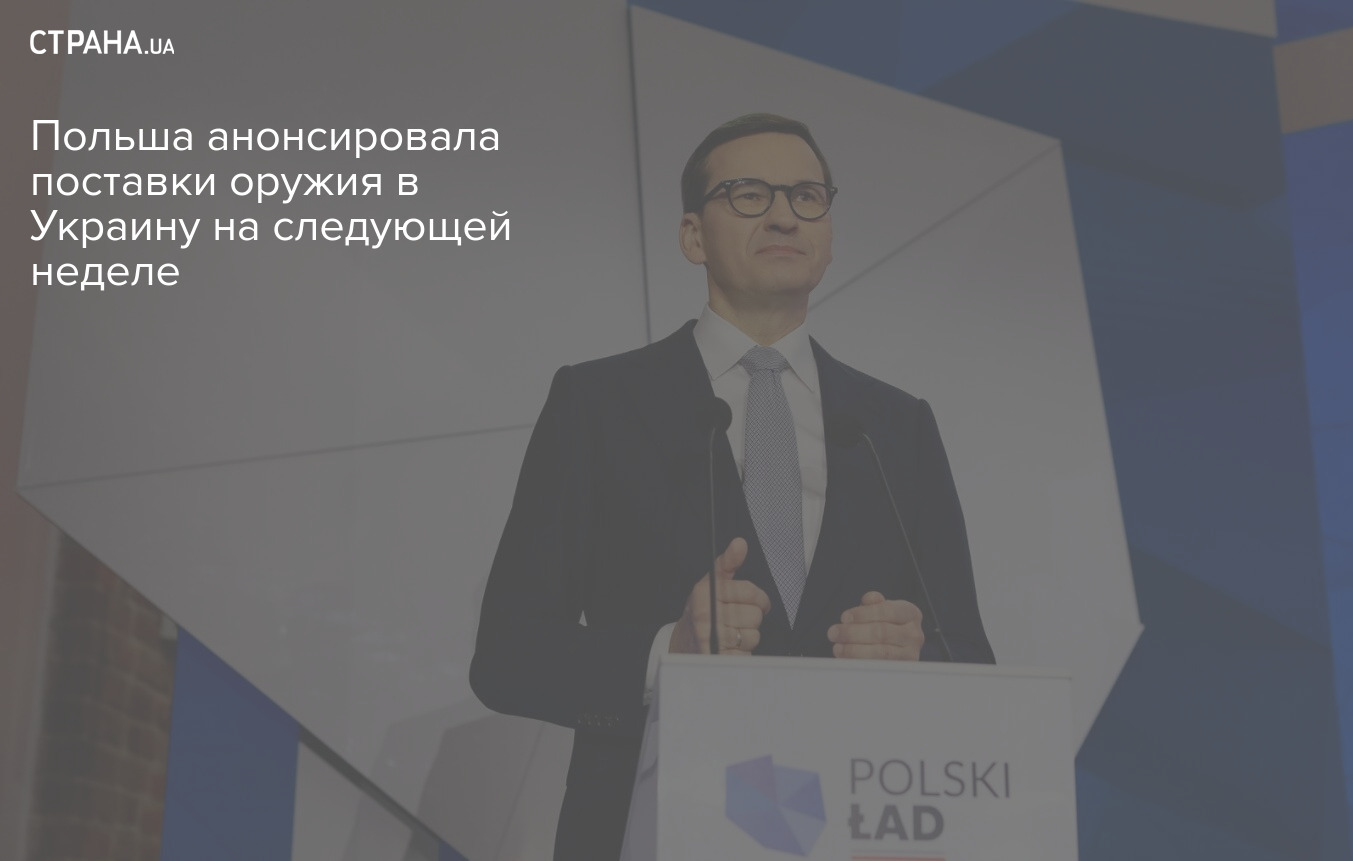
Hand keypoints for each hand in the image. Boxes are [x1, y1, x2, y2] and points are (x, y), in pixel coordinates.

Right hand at [669, 538, 769, 655]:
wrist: (683, 643)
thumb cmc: (701, 610)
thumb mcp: (711, 583)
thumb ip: (727, 563)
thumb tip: (740, 543)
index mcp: (706, 592)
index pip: (751, 593)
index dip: (761, 599)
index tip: (758, 602)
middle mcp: (705, 614)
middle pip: (755, 616)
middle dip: (752, 619)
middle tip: (739, 619)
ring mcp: (710, 637)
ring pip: (753, 636)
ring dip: (747, 638)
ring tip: (732, 633)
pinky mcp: (716, 657)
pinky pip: (746, 655)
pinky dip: (742, 653)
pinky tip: (730, 647)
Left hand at [827, 592, 923, 659]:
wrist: (897, 647)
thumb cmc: (886, 624)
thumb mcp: (881, 610)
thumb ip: (874, 604)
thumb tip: (869, 599)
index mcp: (911, 613)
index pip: (887, 611)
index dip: (863, 614)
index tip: (844, 617)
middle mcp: (915, 634)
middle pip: (881, 632)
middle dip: (853, 633)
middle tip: (834, 633)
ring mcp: (910, 654)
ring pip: (881, 652)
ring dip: (854, 650)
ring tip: (837, 647)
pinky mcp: (902, 670)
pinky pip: (879, 667)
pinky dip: (860, 662)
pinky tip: (846, 659)